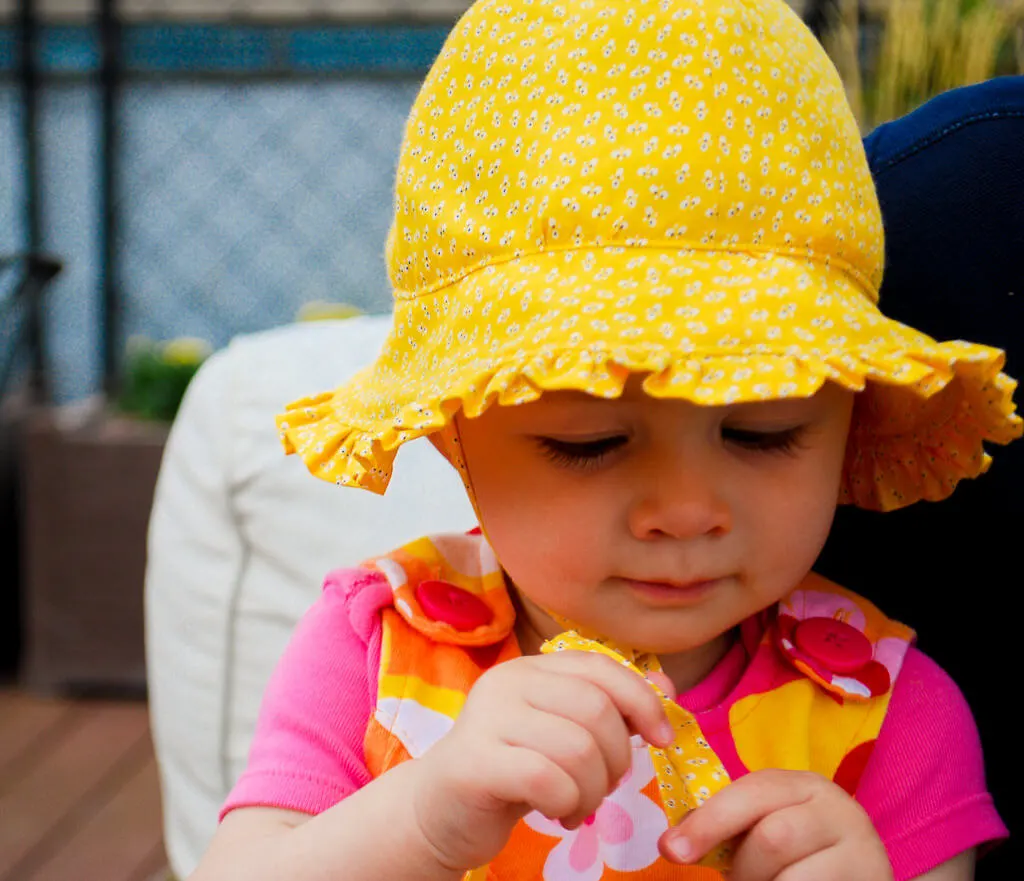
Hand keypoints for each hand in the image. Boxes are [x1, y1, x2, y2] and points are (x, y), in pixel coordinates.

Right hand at [409, 651, 674, 872]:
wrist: (439, 811)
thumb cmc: (511, 770)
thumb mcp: (563, 734)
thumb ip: (609, 710)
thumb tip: (667, 686)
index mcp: (530, 668)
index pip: (600, 667)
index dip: (642, 700)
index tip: (663, 740)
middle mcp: (506, 682)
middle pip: (596, 710)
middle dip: (617, 758)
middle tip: (603, 786)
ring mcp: (486, 719)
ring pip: (578, 749)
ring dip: (594, 791)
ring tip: (578, 806)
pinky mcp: (474, 763)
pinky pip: (549, 780)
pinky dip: (568, 804)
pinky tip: (558, 815)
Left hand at [658, 768, 893, 880]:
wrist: (855, 879)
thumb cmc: (797, 857)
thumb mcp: (765, 828)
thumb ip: (727, 827)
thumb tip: (673, 842)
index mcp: (804, 785)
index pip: (751, 793)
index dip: (708, 822)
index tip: (672, 850)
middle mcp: (839, 809)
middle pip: (773, 837)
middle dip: (743, 868)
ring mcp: (863, 851)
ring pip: (792, 877)